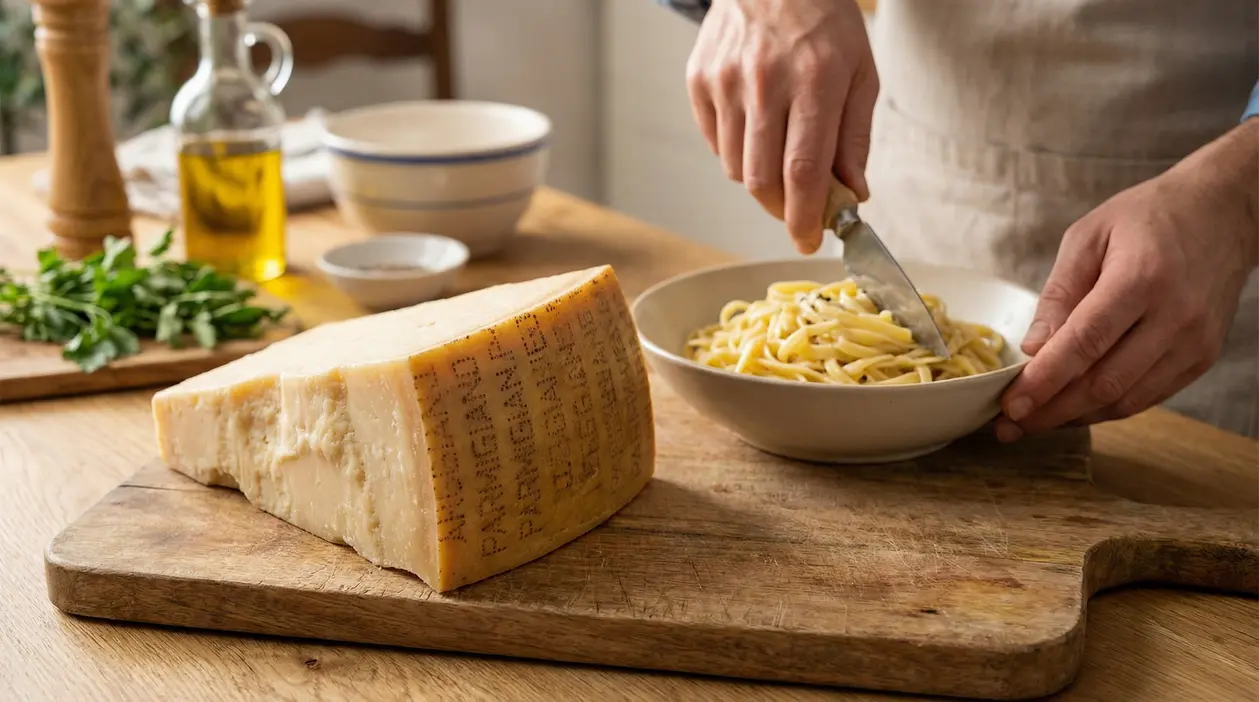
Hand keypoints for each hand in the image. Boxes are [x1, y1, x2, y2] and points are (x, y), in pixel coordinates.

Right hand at [685, 0, 876, 252]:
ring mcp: (725, 82)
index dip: (804, 217)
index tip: (809, 241)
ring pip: (735, 168)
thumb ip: (855, 137)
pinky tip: (755, 129)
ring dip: (760, 180)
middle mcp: (764, 83)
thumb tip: (852, 194)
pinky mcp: (699, 82)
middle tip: (797, 211)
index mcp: (815, 81)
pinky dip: (735, 153)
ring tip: (779, 154)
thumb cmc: (824, 24)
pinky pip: (714, 144)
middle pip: (762, 180)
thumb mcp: (860, 72)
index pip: (803, 171)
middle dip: (781, 210)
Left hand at [996, 122, 1258, 440]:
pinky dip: (1105, 409)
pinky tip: (1072, 409)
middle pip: (1104, 382)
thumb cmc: (1149, 217)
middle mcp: (1174, 317)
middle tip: (1008, 425)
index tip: (1010, 406)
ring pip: (1126, 400)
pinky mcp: (1202, 358)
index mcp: (1141, 279)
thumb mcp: (1088, 237)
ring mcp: (1194, 343)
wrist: (1225, 212)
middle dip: (1050, 411)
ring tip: (1032, 423)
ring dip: (1074, 418)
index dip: (1045, 381)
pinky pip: (1147, 397)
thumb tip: (1032, 350)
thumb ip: (1059, 294)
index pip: (1085, 344)